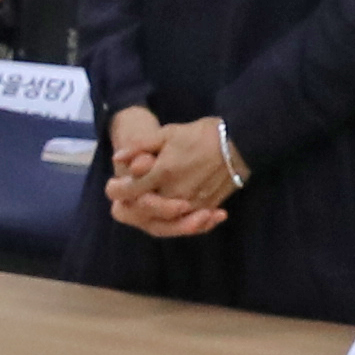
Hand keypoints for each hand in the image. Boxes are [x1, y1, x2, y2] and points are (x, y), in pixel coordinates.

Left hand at [101, 109, 239, 235]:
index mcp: (162, 173)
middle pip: (145, 210)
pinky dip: (178, 218)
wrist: (239, 143)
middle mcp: (175, 194)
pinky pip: (187, 221)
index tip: (115, 185)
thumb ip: (140, 147)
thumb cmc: (202, 134)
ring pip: (165, 220)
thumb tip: (118, 158)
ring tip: (152, 202)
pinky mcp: (207, 208)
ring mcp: (192, 204)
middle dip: (136, 203)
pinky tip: (175, 209)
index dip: (118, 190)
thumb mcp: (168, 133)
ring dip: (156, 213)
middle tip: (134, 194)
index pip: (129, 191)